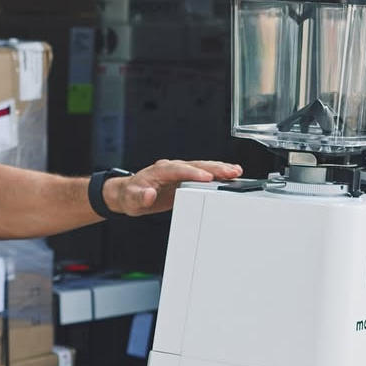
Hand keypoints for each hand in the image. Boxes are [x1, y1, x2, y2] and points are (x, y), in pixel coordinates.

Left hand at [103, 159, 242, 216]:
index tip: (207, 178)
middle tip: (231, 172)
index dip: (193, 173)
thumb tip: (148, 194)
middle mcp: (171, 168)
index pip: (179, 169)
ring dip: (219, 169)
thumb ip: (140, 197)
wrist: (129, 195)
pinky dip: (217, 174)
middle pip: (195, 165)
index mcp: (159, 170)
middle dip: (214, 168)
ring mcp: (179, 172)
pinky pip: (203, 173)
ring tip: (236, 172)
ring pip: (202, 167)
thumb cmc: (131, 196)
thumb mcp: (132, 200)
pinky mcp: (184, 178)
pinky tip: (229, 175)